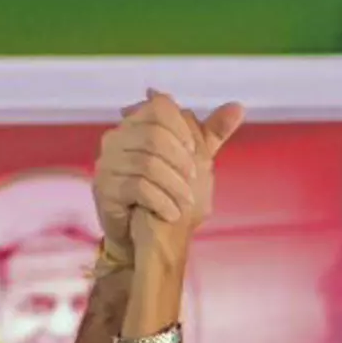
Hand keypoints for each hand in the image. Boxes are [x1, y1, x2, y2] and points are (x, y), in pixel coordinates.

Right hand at [94, 91, 245, 267]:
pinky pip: (136, 187)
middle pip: (153, 134)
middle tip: (194, 179)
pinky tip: (172, 213)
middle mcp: (117, 138)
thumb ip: (211, 134)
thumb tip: (238, 107)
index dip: (182, 127)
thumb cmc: (167, 192)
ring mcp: (107, 162)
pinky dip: (161, 201)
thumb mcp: (194, 161)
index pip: (160, 106)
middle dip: (180, 159)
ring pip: (147, 163)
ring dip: (174, 185)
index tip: (195, 151)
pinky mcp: (103, 187)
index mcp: (137, 124)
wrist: (142, 235)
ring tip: (186, 202)